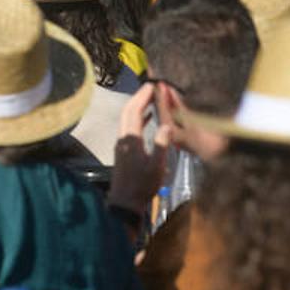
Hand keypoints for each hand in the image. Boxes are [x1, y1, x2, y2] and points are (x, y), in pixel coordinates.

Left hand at [108, 83, 171, 212]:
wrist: (125, 203)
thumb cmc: (142, 185)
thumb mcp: (157, 166)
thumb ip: (162, 144)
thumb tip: (167, 124)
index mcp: (130, 139)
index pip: (134, 111)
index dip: (142, 97)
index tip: (152, 86)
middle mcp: (123, 138)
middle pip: (127, 111)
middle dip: (138, 97)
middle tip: (151, 87)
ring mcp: (122, 144)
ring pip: (127, 119)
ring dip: (138, 106)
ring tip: (152, 98)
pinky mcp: (124, 150)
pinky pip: (130, 127)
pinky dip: (139, 119)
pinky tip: (149, 118)